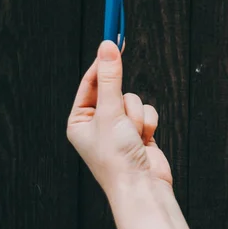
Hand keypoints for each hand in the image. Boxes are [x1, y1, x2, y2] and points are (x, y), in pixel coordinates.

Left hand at [67, 40, 171, 191]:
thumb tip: (107, 46)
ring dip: (137, 114)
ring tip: (133, 134)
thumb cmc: (116, 157)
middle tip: (121, 70)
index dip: (102, 63)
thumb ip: (110, 78)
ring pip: (134, 100)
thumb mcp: (109, 112)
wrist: (141, 187)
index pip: (90, 83)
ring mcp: (120, 129)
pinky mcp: (139, 133)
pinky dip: (148, 123)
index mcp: (79, 120)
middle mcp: (98, 123)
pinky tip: (144, 139)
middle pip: (114, 89)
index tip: (113, 40)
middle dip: (123, 100)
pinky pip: (147, 112)